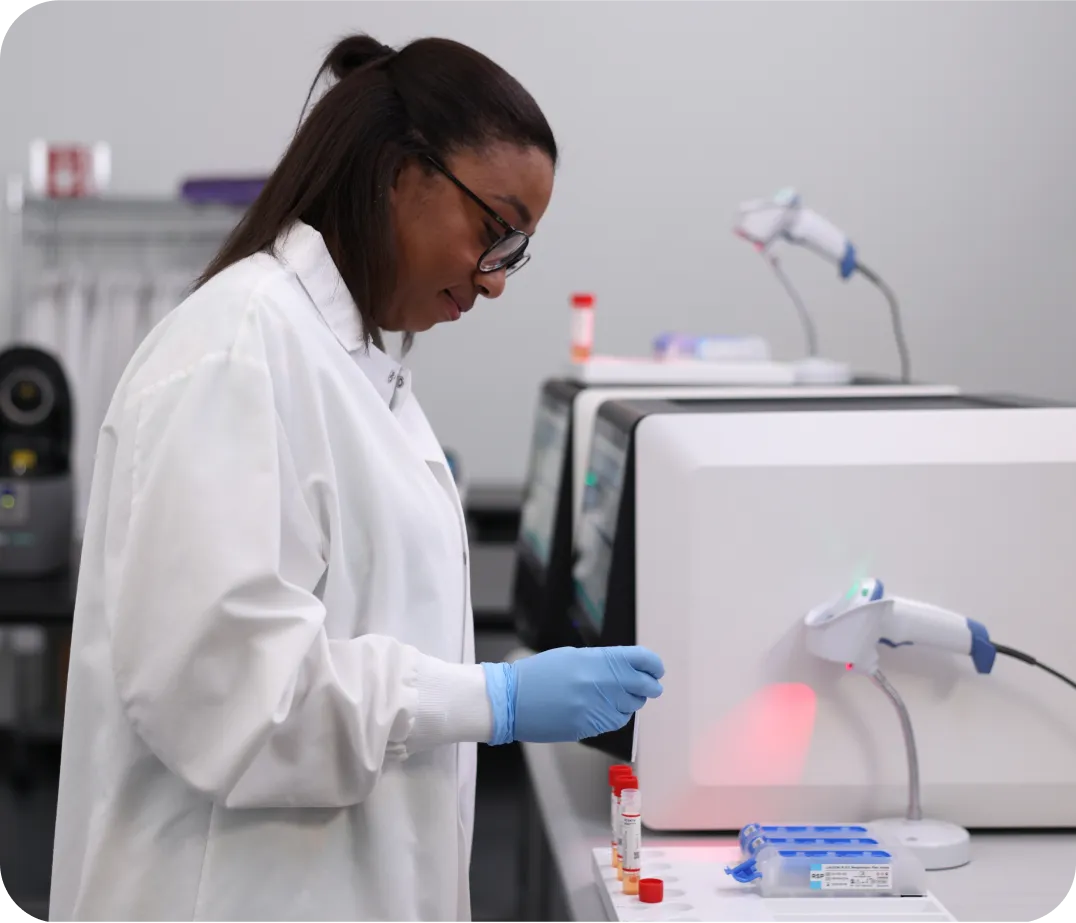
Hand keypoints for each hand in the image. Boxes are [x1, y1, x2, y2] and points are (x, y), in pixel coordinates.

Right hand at [511, 646, 663, 742]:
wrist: (511, 700)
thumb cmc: (538, 675)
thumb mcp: (571, 657)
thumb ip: (602, 662)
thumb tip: (627, 669)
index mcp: (595, 660)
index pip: (640, 660)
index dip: (653, 665)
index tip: (656, 669)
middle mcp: (599, 683)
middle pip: (643, 686)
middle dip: (649, 687)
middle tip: (649, 686)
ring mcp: (594, 707)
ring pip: (631, 707)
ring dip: (629, 702)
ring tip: (616, 697)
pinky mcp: (588, 727)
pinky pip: (615, 722)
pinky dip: (615, 716)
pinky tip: (603, 710)